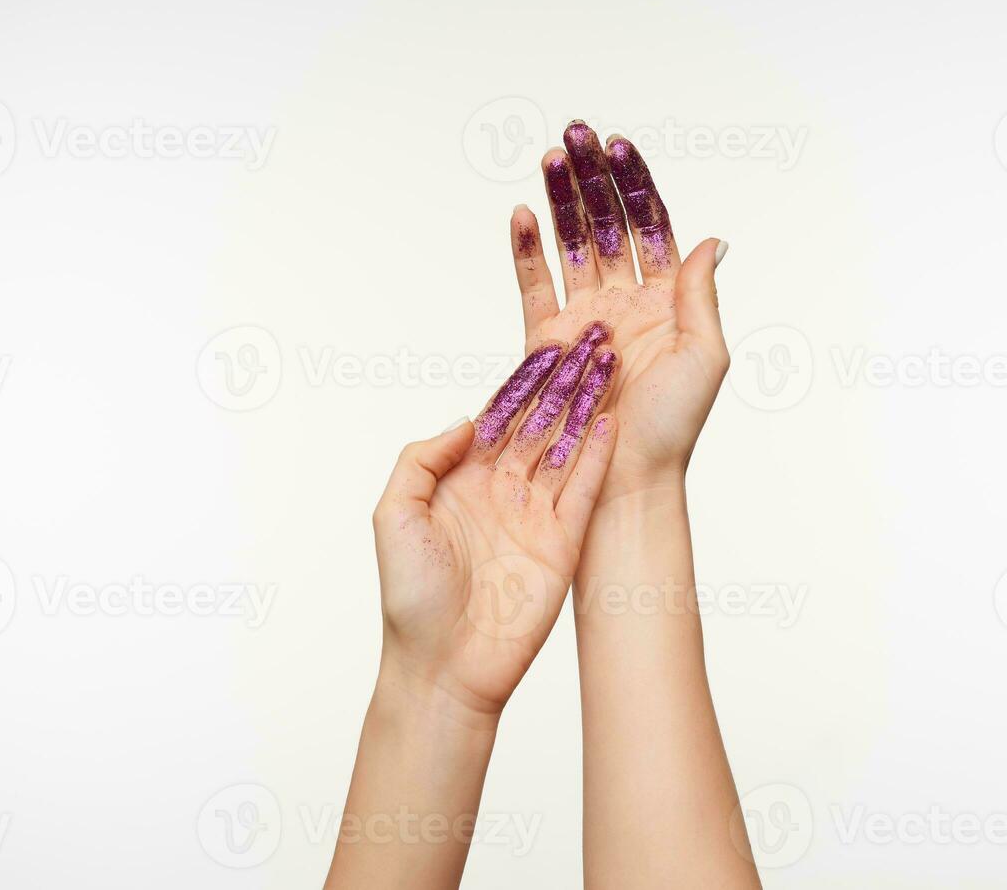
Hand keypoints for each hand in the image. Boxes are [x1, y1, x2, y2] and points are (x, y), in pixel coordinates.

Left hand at [372, 326, 618, 724]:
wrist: (444, 665)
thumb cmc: (410, 598)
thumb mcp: (393, 514)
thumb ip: (423, 458)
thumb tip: (469, 419)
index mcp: (463, 480)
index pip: (499, 418)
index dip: (522, 382)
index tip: (545, 344)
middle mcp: (503, 490)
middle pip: (539, 424)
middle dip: (564, 382)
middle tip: (591, 341)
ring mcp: (536, 515)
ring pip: (566, 447)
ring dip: (587, 407)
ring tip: (609, 367)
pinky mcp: (563, 542)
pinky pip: (584, 489)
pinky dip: (599, 455)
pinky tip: (612, 421)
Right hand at [509, 121, 728, 497]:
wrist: (627, 478)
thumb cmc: (674, 428)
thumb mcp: (706, 356)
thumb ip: (701, 294)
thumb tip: (712, 240)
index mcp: (668, 301)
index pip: (651, 227)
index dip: (636, 186)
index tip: (619, 148)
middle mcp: (625, 302)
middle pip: (606, 224)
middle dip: (592, 178)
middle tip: (576, 134)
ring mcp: (584, 319)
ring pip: (570, 244)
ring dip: (561, 200)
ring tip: (551, 158)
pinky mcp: (547, 341)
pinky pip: (533, 286)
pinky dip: (526, 250)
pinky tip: (523, 214)